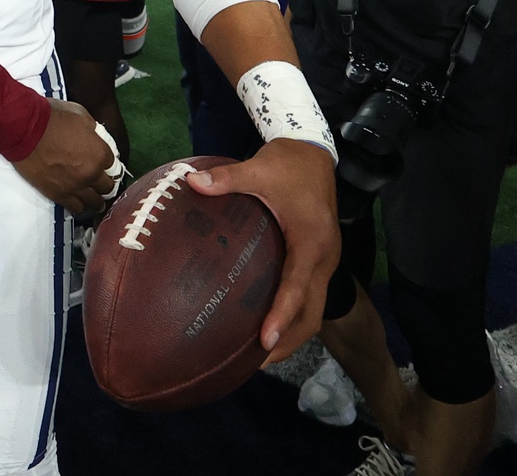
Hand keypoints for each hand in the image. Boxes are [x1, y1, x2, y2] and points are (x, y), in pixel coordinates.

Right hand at [11, 98, 118, 215]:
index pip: (112, 164)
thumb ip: (91, 129)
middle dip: (104, 182)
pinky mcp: (58, 195)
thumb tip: (93, 136)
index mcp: (99, 153)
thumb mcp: (80, 115)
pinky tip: (79, 203)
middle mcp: (91, 174)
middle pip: (107, 186)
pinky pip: (76, 208)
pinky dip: (80, 206)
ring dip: (96, 199)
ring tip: (94, 199)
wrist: (24, 130)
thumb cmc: (52, 118)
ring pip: (95, 202)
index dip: (105, 161)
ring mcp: (75, 187)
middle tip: (98, 181)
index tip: (99, 160)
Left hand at [186, 137, 339, 362]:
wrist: (315, 153)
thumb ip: (227, 179)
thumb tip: (191, 182)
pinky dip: (293, 316)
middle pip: (312, 313)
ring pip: (314, 310)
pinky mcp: (319, 260)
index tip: (264, 342)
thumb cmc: (287, 165)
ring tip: (259, 354)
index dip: (281, 317)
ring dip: (292, 333)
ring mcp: (325, 261)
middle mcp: (324, 258)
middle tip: (255, 363)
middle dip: (288, 341)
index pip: (297, 288)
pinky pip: (310, 297)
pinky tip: (266, 323)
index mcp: (311, 242)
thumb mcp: (258, 169)